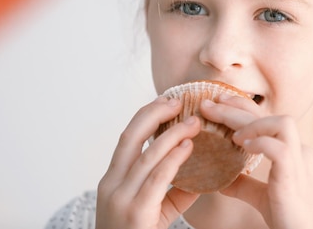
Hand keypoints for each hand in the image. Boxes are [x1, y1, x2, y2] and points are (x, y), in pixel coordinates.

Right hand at [96, 96, 200, 228]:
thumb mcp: (153, 210)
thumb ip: (173, 191)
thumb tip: (201, 173)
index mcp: (112, 181)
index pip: (127, 139)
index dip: (146, 117)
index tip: (166, 101)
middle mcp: (111, 185)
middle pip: (130, 137)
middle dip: (153, 114)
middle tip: (178, 100)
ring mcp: (121, 198)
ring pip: (146, 155)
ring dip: (172, 134)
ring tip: (193, 122)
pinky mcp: (136, 212)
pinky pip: (157, 178)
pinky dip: (173, 159)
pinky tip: (189, 147)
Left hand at [200, 96, 312, 228]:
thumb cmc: (291, 221)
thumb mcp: (263, 198)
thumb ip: (244, 185)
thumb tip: (220, 179)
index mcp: (293, 153)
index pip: (268, 118)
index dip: (242, 107)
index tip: (218, 103)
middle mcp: (298, 152)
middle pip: (270, 115)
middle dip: (237, 107)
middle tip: (208, 105)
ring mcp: (299, 162)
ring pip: (281, 123)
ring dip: (253, 122)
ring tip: (231, 134)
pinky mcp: (294, 178)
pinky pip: (279, 149)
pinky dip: (260, 143)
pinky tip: (243, 146)